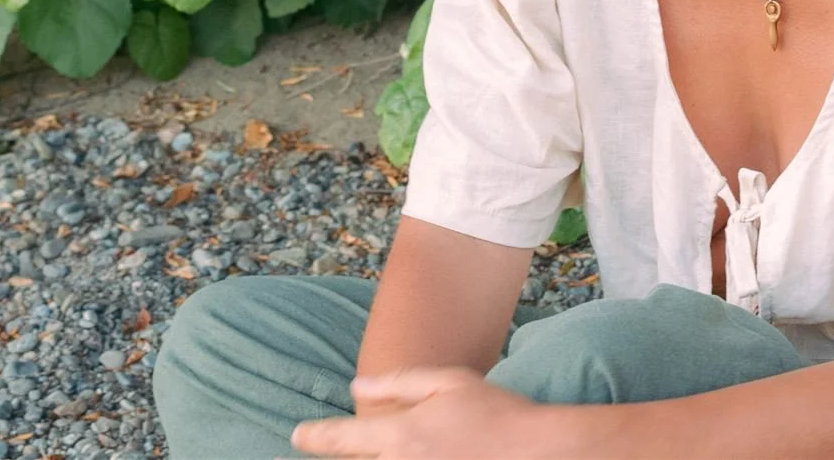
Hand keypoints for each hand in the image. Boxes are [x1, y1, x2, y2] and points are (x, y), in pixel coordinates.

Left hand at [288, 368, 562, 458]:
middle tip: (345, 439)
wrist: (537, 451)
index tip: (296, 435)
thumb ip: (399, 383)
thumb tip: (356, 387)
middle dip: (349, 450)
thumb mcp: (448, 381)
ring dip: (376, 456)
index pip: (343, 438)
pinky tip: (422, 451)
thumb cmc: (495, 411)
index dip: (316, 437)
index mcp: (402, 434)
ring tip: (402, 442)